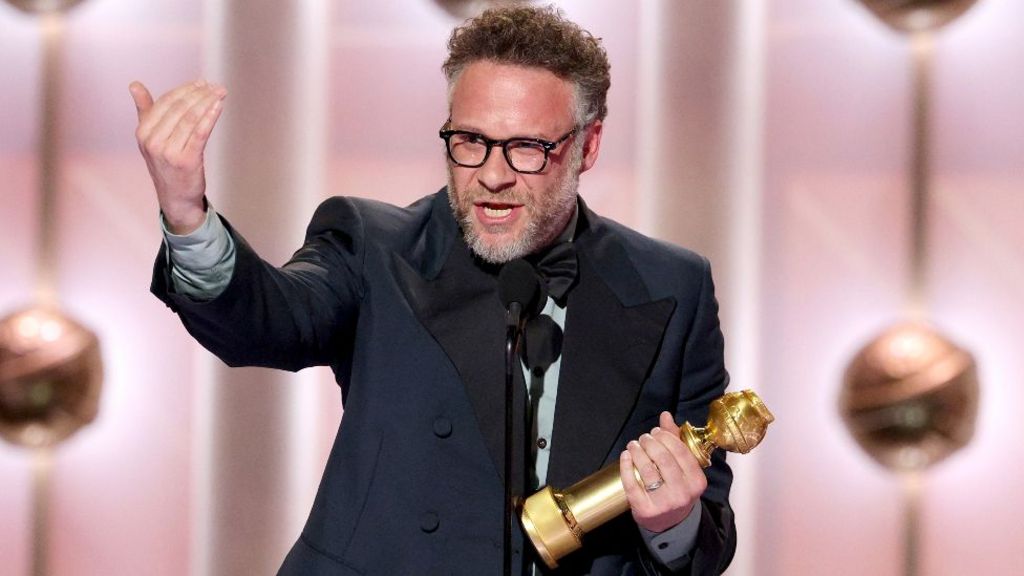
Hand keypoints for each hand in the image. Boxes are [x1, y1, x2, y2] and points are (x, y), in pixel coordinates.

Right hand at [130, 80, 227, 234]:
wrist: (176, 198)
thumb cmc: (166, 165)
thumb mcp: (150, 138)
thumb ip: (145, 110)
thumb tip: (134, 84)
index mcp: (143, 132)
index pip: (165, 102)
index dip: (185, 90)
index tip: (201, 83)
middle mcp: (153, 141)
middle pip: (179, 108)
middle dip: (199, 93)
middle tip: (215, 86)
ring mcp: (168, 152)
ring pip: (190, 118)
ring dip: (207, 102)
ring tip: (220, 93)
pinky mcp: (186, 160)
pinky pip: (199, 133)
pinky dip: (210, 117)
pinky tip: (218, 106)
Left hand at [619, 411, 707, 532]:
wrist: (670, 523)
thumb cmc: (677, 489)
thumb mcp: (683, 469)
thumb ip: (675, 441)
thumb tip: (665, 416)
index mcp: (697, 481)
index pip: (680, 451)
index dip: (665, 437)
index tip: (655, 432)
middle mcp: (683, 493)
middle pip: (663, 458)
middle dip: (649, 443)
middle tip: (643, 438)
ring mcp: (664, 504)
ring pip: (647, 470)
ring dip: (637, 451)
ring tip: (633, 445)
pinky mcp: (645, 510)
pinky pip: (631, 484)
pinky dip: (626, 466)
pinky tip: (625, 456)